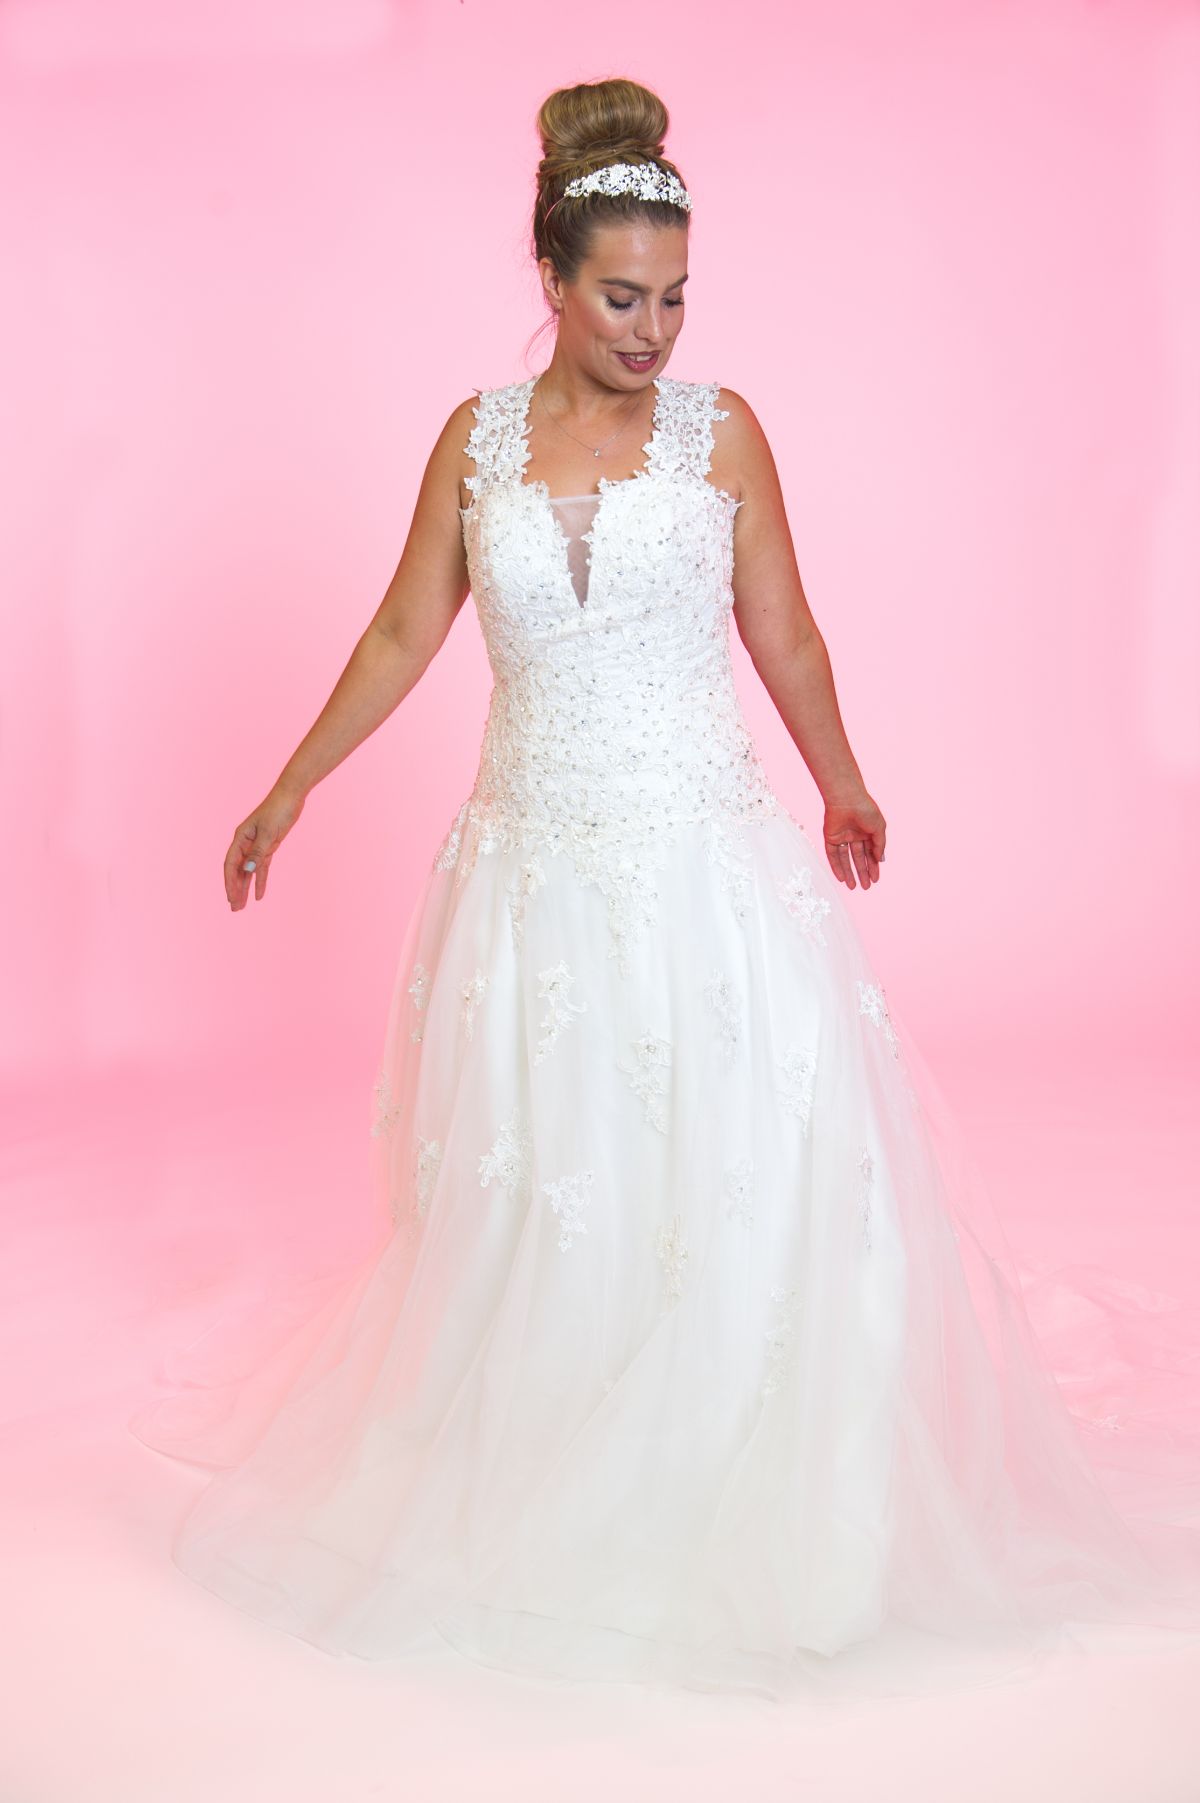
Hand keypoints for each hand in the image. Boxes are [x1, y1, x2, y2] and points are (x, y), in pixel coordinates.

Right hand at [224, 786, 304, 909]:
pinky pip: (262, 868)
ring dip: (245, 889)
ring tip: (242, 906)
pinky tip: (259, 895)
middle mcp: (245, 843)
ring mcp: (257, 846)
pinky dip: (260, 881)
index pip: (231, 864)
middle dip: (235, 890)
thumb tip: (248, 870)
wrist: (291, 796)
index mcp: (241, 838)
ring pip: (248, 872)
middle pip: (237, 871)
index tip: (230, 897)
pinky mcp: (269, 847)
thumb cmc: (278, 810)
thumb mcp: (268, 832)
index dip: (229, 882)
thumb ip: (258, 852)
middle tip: (235, 909)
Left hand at [822, 792, 885, 889]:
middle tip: (866, 887)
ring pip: (845, 859)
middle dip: (862, 872)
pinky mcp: (830, 838)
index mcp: (867, 832)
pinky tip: (841, 878)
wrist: (847, 799)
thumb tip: (880, 860)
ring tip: (853, 887)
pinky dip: (836, 867)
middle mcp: (855, 835)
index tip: (876, 879)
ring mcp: (842, 837)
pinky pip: (833, 855)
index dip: (873, 866)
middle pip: (858, 858)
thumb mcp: (879, 828)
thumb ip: (879, 845)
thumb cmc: (865, 810)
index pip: (871, 853)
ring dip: (849, 872)